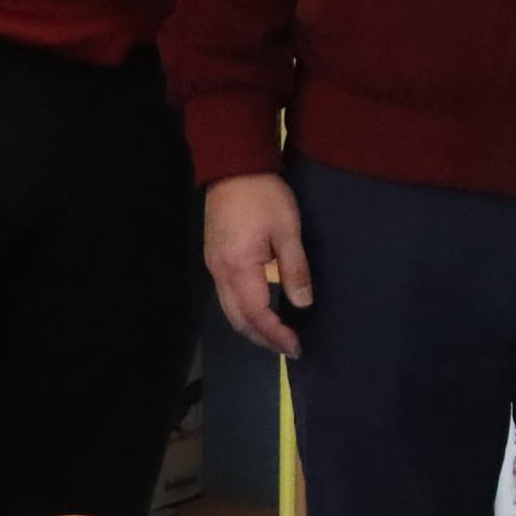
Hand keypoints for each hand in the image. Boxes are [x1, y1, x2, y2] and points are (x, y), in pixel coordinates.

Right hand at [203, 172, 310, 359]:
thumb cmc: (265, 196)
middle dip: (262, 338)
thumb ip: (294, 269)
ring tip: (277, 335)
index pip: (256, 315)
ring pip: (229, 310)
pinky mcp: (214, 257)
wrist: (233, 167)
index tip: (297, 346)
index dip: (276, 334)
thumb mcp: (287, 230)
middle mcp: (219, 273)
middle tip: (289, 348)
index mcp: (238, 269)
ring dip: (251, 327)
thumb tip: (302, 304)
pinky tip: (261, 310)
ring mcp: (213, 266)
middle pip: (237, 319)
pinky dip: (244, 310)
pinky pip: (226, 295)